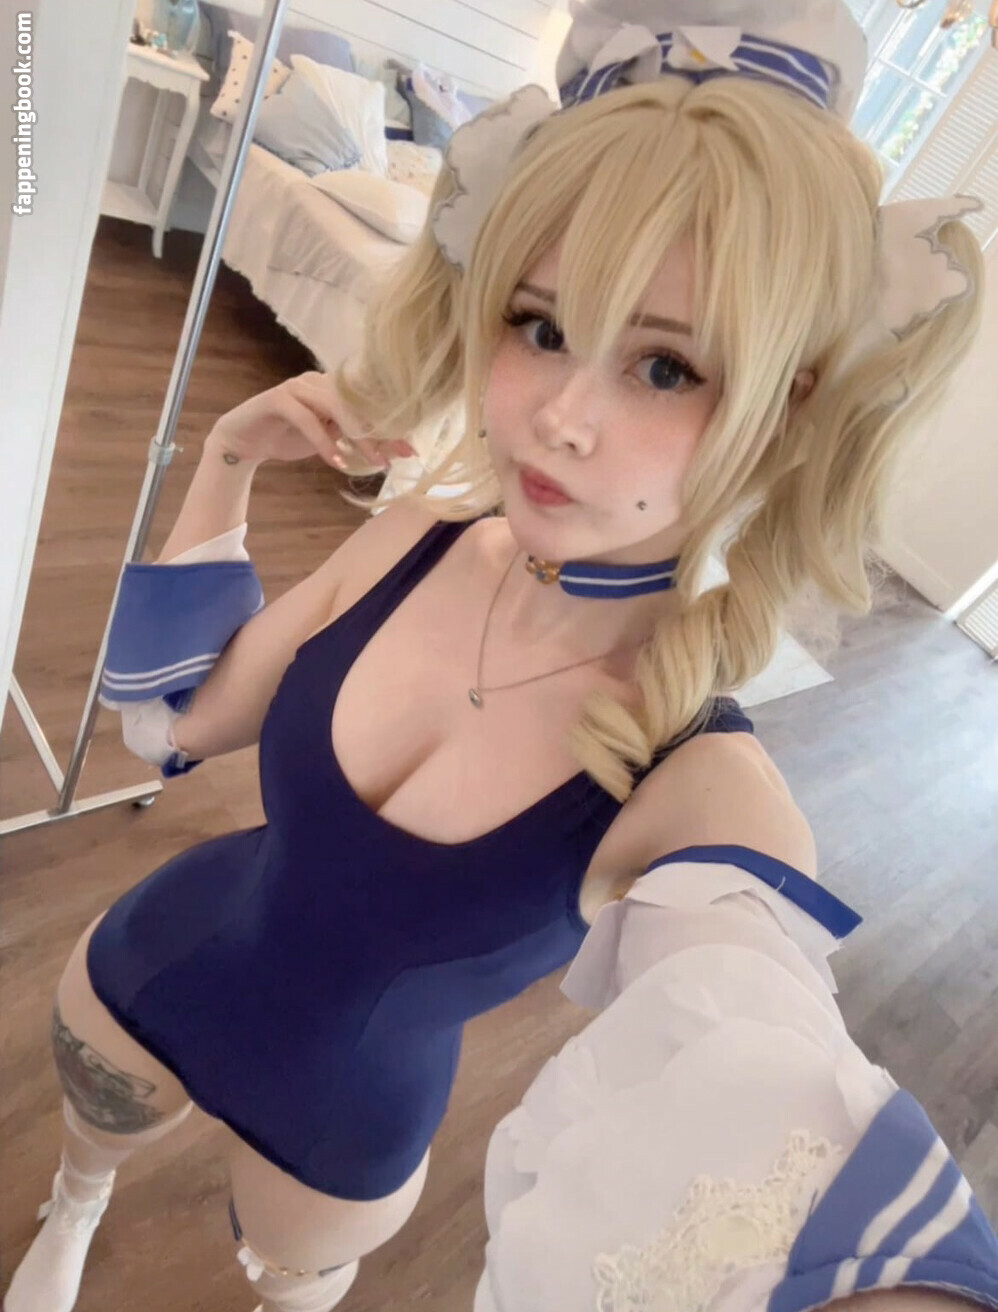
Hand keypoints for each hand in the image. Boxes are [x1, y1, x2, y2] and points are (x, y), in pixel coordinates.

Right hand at [205, 371, 415, 470]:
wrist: (244, 442)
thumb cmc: (288, 439)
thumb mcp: (330, 442)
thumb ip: (355, 440)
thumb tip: (394, 451)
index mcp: (333, 387)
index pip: (367, 404)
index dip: (391, 426)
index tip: (411, 449)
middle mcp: (317, 380)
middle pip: (357, 404)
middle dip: (379, 432)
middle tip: (395, 458)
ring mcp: (297, 387)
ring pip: (335, 407)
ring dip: (356, 437)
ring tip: (371, 462)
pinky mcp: (277, 399)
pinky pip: (306, 418)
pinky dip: (323, 441)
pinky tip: (335, 462)